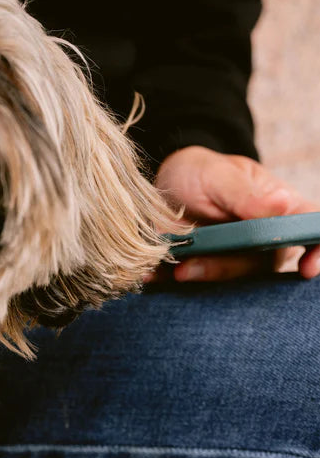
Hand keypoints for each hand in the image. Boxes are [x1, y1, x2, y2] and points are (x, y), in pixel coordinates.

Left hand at [154, 145, 319, 282]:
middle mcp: (263, 240)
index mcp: (281, 209)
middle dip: (226, 267)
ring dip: (199, 275)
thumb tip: (283, 204)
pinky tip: (153, 276)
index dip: (318, 249)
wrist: (165, 184)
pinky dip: (171, 281)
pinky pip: (194, 285)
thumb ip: (246, 196)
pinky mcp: (206, 272)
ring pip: (228, 279)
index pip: (311, 229)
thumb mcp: (219, 174)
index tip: (309, 267)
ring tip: (174, 268)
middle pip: (262, 264)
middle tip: (190, 265)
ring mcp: (235, 259)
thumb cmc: (202, 172)